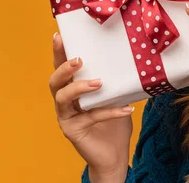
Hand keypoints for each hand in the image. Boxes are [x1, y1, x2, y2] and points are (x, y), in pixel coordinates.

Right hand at [49, 33, 132, 181]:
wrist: (115, 153)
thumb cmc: (114, 120)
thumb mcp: (117, 95)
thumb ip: (116, 79)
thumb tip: (133, 54)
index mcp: (72, 88)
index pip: (62, 67)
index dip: (58, 52)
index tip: (59, 35)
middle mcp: (64, 101)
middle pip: (55, 81)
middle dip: (64, 68)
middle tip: (79, 60)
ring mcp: (66, 117)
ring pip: (63, 98)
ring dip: (79, 88)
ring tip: (99, 82)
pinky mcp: (73, 131)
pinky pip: (90, 117)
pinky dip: (110, 111)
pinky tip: (127, 109)